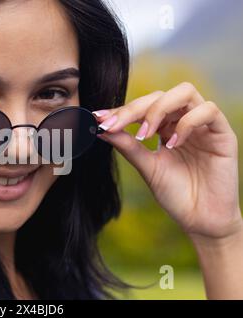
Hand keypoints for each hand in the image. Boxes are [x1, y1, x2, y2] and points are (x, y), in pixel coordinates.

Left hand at [94, 82, 241, 242]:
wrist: (200, 220)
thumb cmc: (175, 194)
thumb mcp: (146, 167)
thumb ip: (128, 146)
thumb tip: (100, 128)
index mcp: (165, 128)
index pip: (143, 107)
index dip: (121, 110)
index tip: (99, 118)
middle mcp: (183, 121)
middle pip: (160, 95)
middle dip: (134, 108)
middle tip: (115, 125)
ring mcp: (204, 126)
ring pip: (185, 92)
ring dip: (159, 109)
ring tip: (145, 134)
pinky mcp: (223, 134)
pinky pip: (208, 110)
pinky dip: (187, 123)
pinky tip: (172, 143)